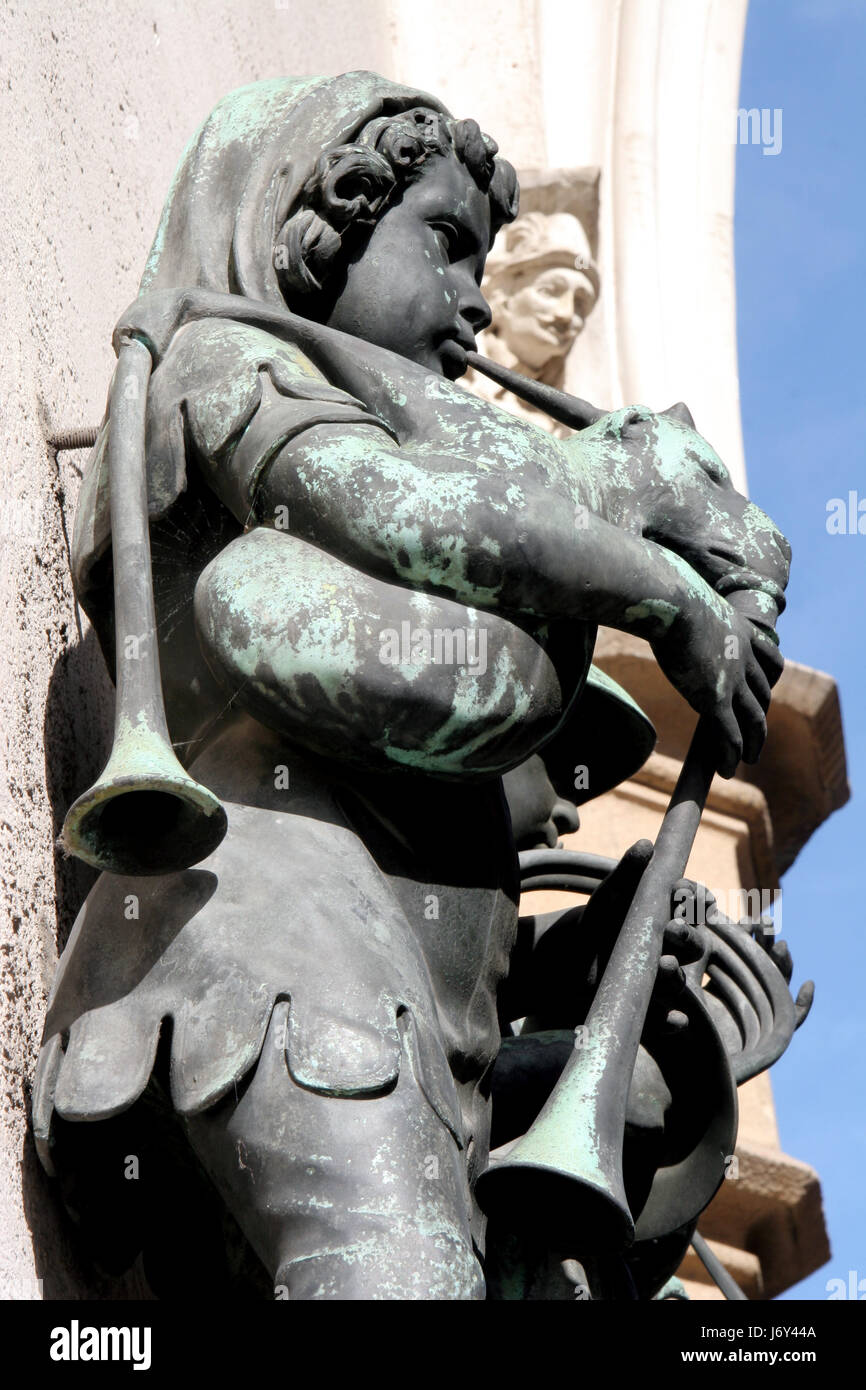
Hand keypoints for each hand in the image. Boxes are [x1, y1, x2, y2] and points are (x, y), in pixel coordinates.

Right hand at [652, 590, 782, 776]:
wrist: (672, 599)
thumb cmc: (665, 592)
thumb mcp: (683, 598)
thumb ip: (679, 608)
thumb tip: (652, 602)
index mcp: (742, 631)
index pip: (770, 661)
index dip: (769, 679)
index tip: (765, 690)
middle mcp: (744, 658)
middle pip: (762, 695)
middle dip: (761, 719)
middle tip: (756, 735)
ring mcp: (733, 680)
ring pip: (754, 720)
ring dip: (753, 744)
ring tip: (748, 760)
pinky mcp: (715, 699)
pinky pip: (730, 735)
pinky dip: (731, 755)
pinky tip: (726, 769)